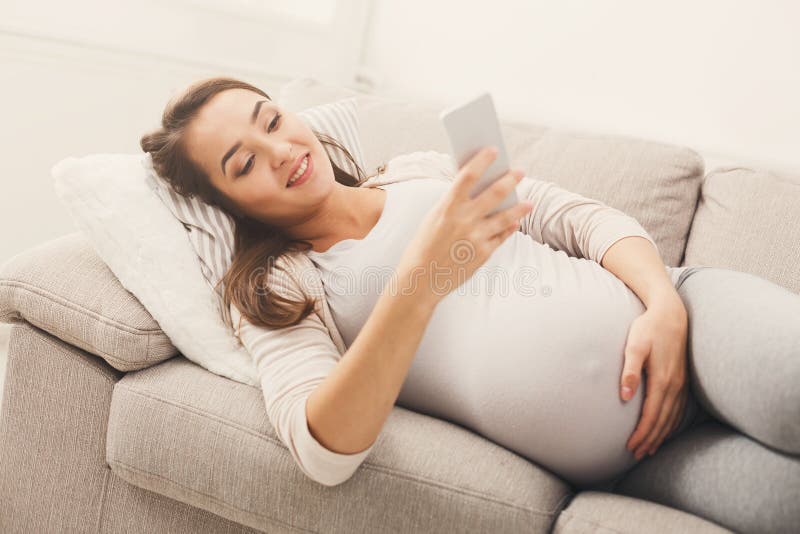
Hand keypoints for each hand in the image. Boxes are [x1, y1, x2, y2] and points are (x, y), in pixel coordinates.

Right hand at [395, 146, 532, 303]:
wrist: (421, 280)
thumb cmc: (423, 247)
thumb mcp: (433, 219)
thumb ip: (453, 205)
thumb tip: (476, 190)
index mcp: (447, 207)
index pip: (468, 176)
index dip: (482, 160)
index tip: (492, 150)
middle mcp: (463, 220)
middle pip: (494, 193)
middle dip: (509, 179)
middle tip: (520, 171)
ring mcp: (476, 237)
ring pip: (506, 217)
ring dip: (519, 207)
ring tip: (529, 202)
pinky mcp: (483, 254)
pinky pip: (502, 237)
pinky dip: (510, 228)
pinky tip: (516, 222)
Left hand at [620, 294, 688, 459]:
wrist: (671, 314)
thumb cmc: (648, 328)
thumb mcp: (634, 346)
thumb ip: (629, 371)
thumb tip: (625, 396)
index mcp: (662, 379)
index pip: (651, 415)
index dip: (642, 433)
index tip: (631, 447)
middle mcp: (674, 385)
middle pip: (663, 421)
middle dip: (650, 440)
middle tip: (637, 454)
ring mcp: (681, 383)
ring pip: (672, 417)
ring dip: (661, 435)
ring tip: (650, 449)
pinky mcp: (683, 379)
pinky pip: (680, 409)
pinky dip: (672, 424)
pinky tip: (666, 430)